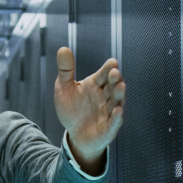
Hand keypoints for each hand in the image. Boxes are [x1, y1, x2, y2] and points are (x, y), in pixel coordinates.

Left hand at [53, 47, 124, 175]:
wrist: (74, 134)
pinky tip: (118, 111)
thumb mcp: (64, 88)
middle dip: (114, 80)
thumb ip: (65, 70)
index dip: (108, 69)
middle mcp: (105, 97)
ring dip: (119, 95)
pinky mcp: (108, 129)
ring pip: (116, 102)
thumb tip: (62, 48)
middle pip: (112, 87)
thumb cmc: (72, 109)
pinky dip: (117, 118)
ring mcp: (108, 113)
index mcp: (95, 85)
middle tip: (115, 72)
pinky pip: (113, 123)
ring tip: (120, 86)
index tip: (112, 62)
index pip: (104, 74)